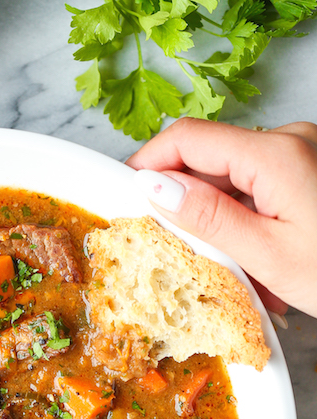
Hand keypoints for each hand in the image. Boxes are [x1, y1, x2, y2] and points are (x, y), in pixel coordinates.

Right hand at [126, 118, 316, 318]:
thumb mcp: (268, 256)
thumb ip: (205, 217)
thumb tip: (153, 186)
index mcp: (276, 153)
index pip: (187, 138)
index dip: (146, 163)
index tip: (121, 195)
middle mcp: (291, 141)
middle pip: (209, 160)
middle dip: (189, 208)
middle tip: (181, 257)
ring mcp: (304, 154)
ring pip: (235, 181)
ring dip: (223, 226)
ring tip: (241, 279)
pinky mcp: (310, 172)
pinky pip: (261, 190)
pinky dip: (251, 226)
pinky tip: (264, 270)